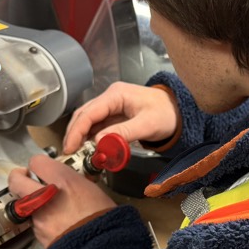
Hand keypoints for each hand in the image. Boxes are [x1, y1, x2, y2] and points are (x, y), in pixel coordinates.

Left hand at [7, 154, 116, 248]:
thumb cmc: (103, 219)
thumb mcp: (93, 190)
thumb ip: (73, 183)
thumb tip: (65, 183)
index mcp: (61, 180)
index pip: (36, 161)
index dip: (39, 165)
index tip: (43, 169)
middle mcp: (44, 196)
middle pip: (15, 180)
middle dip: (19, 178)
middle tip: (27, 180)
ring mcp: (38, 216)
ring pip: (24, 203)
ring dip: (31, 202)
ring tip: (50, 208)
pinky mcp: (37, 234)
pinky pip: (34, 222)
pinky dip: (41, 221)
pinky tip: (56, 225)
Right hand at [62, 82, 178, 153]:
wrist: (179, 111)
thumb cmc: (166, 113)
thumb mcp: (147, 124)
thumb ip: (123, 133)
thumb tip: (99, 142)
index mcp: (116, 95)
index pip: (89, 113)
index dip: (76, 131)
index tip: (70, 148)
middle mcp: (110, 98)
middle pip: (84, 116)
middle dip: (74, 134)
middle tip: (69, 153)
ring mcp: (111, 107)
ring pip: (88, 121)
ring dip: (81, 137)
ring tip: (77, 153)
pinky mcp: (115, 116)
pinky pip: (98, 127)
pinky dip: (91, 138)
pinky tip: (89, 149)